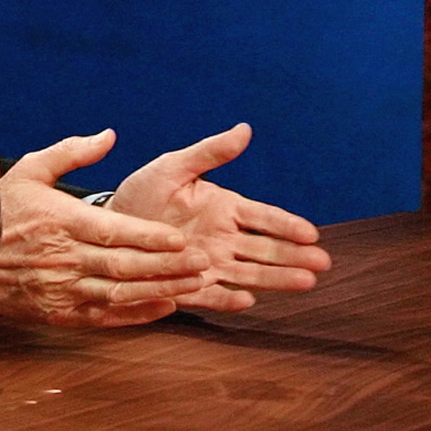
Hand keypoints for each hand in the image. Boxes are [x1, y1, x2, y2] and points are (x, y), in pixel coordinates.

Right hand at [0, 131, 208, 326]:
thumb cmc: (1, 210)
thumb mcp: (30, 169)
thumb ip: (71, 151)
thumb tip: (109, 136)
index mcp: (62, 221)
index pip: (114, 231)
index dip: (150, 237)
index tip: (180, 239)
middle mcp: (64, 257)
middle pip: (124, 265)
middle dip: (167, 266)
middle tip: (202, 263)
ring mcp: (62, 288)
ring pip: (119, 293)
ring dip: (159, 291)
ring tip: (193, 285)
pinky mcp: (59, 313)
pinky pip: (104, 317)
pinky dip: (136, 315)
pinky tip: (164, 308)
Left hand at [107, 123, 330, 312]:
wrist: (107, 228)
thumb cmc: (141, 194)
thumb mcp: (172, 167)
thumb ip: (209, 152)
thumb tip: (245, 130)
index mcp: (224, 207)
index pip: (264, 217)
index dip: (288, 225)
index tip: (312, 233)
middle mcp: (222, 238)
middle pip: (265, 249)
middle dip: (294, 256)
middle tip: (323, 265)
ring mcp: (208, 264)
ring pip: (249, 273)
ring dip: (277, 279)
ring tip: (306, 284)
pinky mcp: (188, 286)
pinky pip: (212, 295)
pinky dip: (228, 299)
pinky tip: (247, 301)